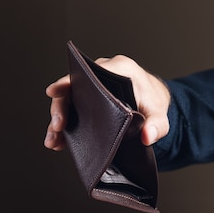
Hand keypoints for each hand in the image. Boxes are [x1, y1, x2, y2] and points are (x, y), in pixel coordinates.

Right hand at [44, 55, 171, 149]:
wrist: (152, 102)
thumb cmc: (154, 102)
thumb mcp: (160, 114)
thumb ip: (157, 125)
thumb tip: (148, 137)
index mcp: (118, 69)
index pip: (89, 73)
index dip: (67, 82)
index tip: (53, 91)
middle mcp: (101, 75)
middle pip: (73, 88)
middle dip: (61, 108)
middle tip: (57, 128)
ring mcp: (92, 88)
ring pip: (69, 101)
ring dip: (59, 120)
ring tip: (53, 141)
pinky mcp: (88, 101)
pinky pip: (72, 110)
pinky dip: (65, 126)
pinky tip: (58, 142)